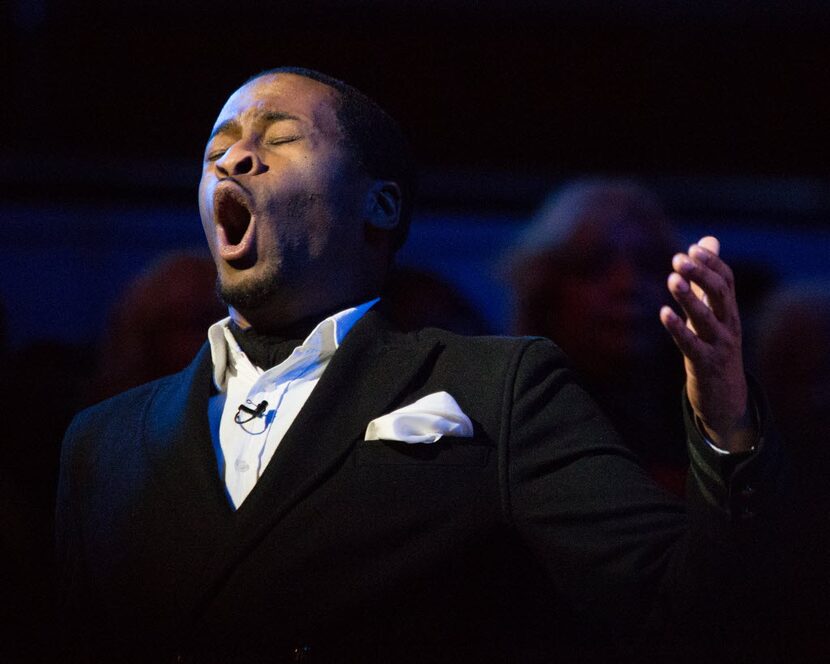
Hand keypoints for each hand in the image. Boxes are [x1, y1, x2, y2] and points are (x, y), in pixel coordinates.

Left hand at [659, 237, 754, 451]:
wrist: (725, 396)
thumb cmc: (714, 347)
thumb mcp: (714, 313)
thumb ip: (708, 278)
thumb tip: (707, 240)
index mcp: (730, 311)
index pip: (727, 280)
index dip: (712, 263)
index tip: (693, 248)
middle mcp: (729, 325)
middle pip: (720, 294)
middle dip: (701, 274)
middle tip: (679, 259)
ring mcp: (719, 345)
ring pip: (706, 317)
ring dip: (689, 297)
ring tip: (672, 279)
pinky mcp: (705, 364)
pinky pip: (690, 344)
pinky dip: (677, 328)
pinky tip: (663, 312)